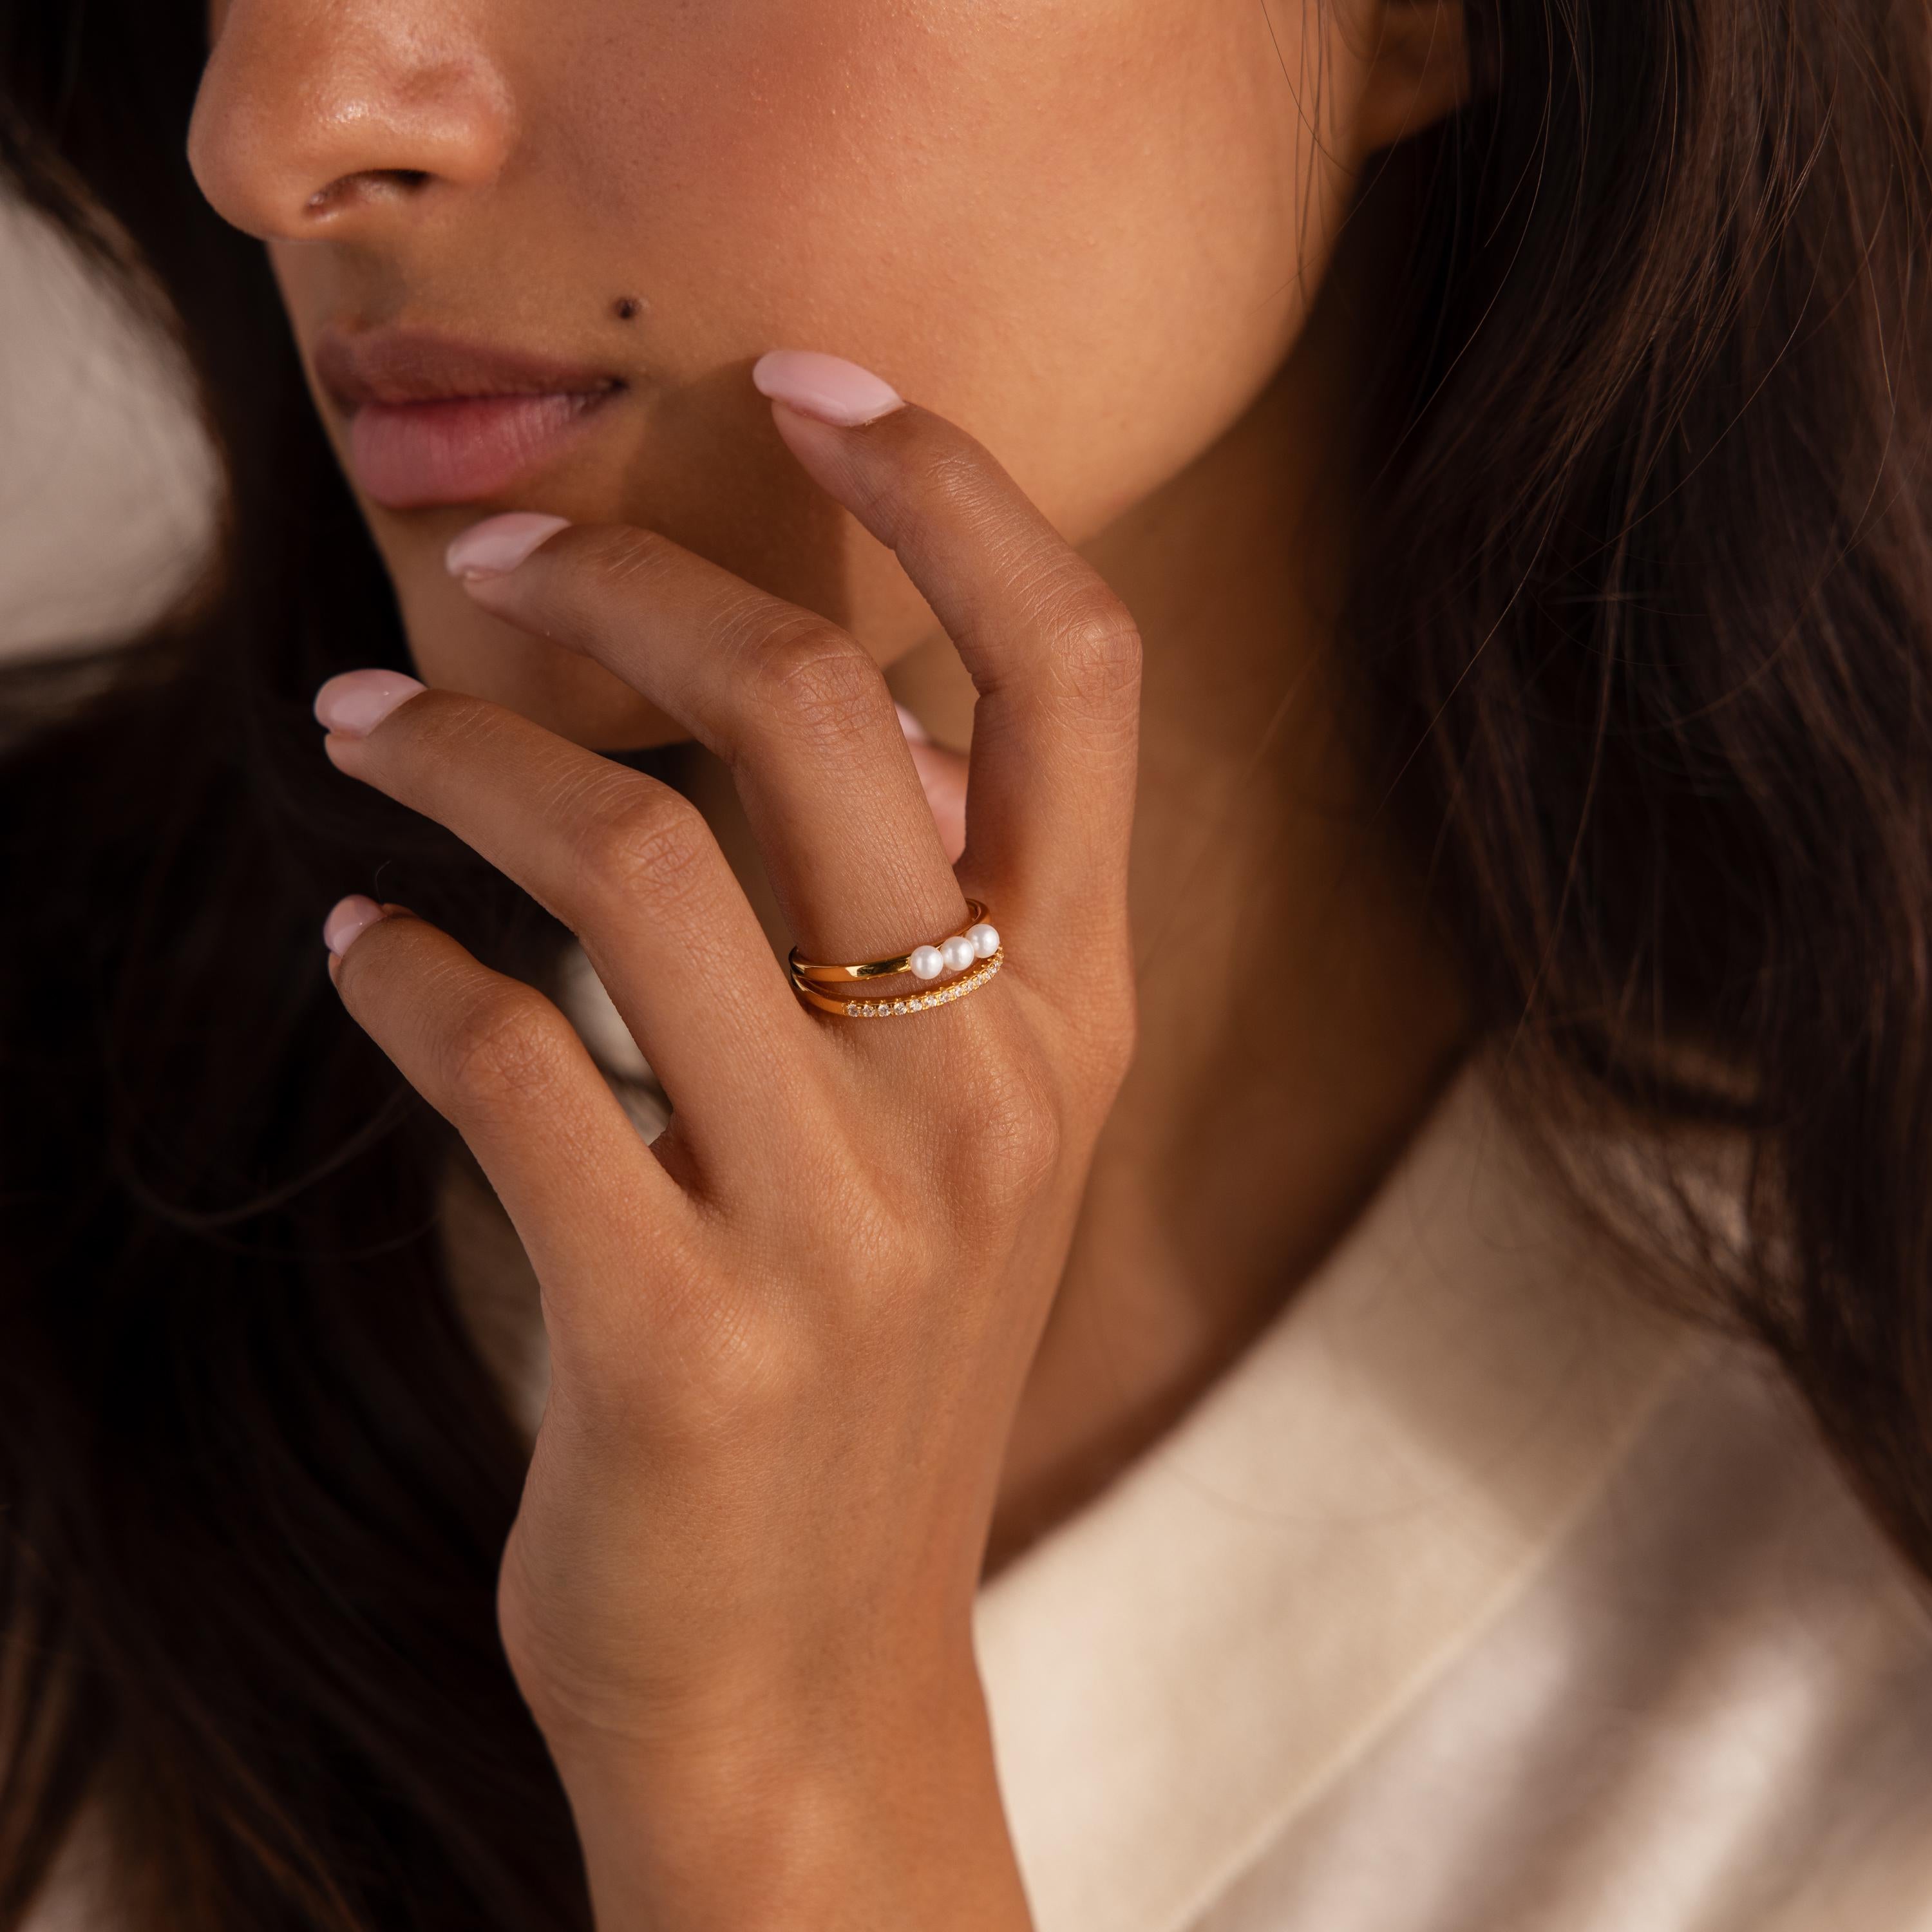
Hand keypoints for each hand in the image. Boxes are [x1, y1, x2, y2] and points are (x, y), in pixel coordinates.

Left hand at [313, 361, 1141, 1928]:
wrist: (814, 1687)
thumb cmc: (873, 1383)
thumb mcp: (971, 1152)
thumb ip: (950, 937)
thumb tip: (874, 722)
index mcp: (1077, 1021)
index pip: (1076, 676)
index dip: (957, 491)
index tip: (819, 383)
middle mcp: (989, 1091)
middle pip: (822, 714)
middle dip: (641, 583)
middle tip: (506, 554)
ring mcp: (851, 1219)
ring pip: (638, 857)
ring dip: (466, 756)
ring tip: (363, 725)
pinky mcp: (683, 1332)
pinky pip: (511, 1062)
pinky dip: (406, 974)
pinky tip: (364, 951)